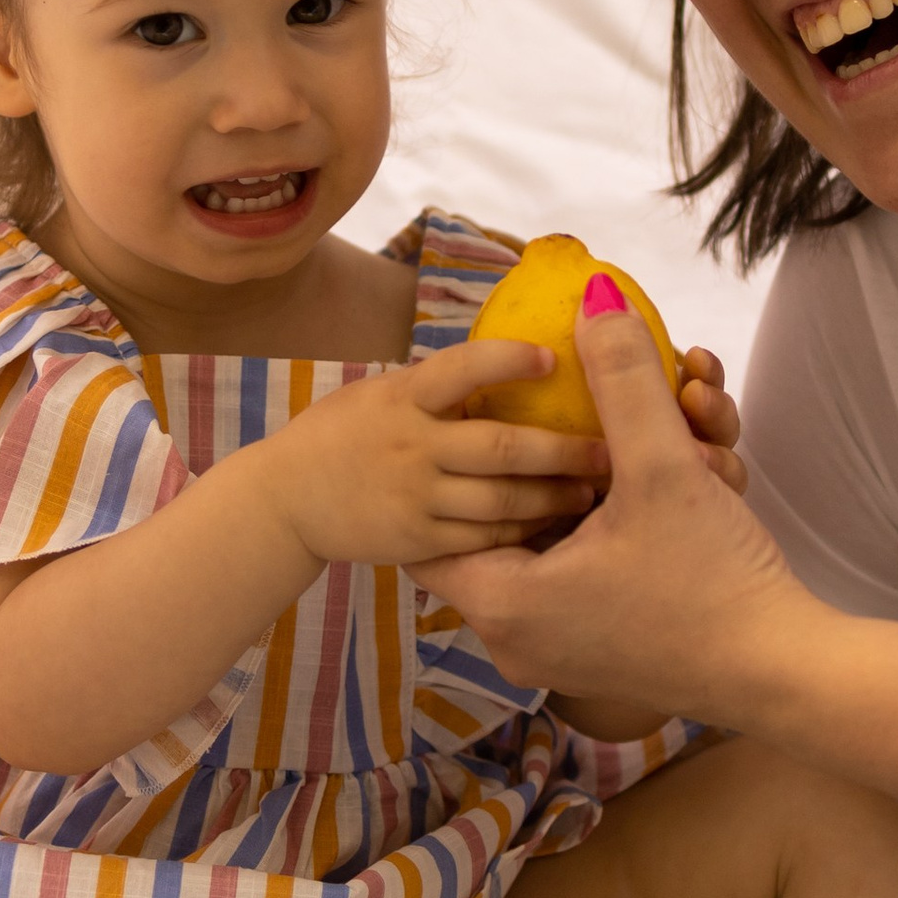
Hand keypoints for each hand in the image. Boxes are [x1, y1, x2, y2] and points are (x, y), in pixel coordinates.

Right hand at [254, 338, 607, 571]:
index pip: (462, 369)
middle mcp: (411, 446)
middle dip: (564, 451)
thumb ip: (442, 385)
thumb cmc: (346, 433)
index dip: (510, 360)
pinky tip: (553, 525)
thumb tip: (522, 355)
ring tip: (593, 491)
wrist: (287, 499)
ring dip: (555, 497)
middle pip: (502, 449)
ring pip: (502, 501)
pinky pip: (484, 538)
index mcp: (404, 398)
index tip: (553, 357)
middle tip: (611, 449)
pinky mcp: (417, 542)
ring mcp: (414, 498)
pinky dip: (524, 531)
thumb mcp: (385, 393)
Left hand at [419, 286, 800, 718]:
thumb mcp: (663, 467)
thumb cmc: (715, 580)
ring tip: (666, 440)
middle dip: (555, 463)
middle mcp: (516, 637)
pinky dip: (619, 526)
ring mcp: (558, 651)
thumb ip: (623, 379)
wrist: (785, 669)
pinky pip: (586, 572)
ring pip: (557, 542)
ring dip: (603, 487)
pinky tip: (681, 484)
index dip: (462, 465)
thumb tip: (594, 298)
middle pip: (507, 524)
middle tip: (595, 424)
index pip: (434, 527)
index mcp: (502, 603)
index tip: (495, 421)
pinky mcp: (602, 652)